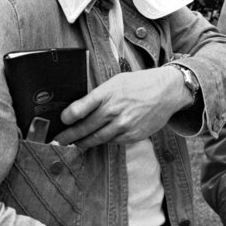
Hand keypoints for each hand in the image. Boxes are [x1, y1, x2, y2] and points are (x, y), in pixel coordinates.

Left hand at [54, 67, 188, 147]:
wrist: (167, 91)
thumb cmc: (140, 84)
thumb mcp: (116, 82)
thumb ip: (99, 95)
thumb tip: (80, 109)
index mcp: (107, 93)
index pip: (79, 109)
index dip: (66, 117)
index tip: (61, 121)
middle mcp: (114, 110)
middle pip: (84, 128)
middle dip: (69, 136)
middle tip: (59, 140)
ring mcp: (124, 125)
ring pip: (97, 139)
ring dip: (83, 142)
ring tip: (75, 143)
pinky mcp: (133, 135)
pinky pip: (112, 142)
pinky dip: (104, 141)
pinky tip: (98, 140)